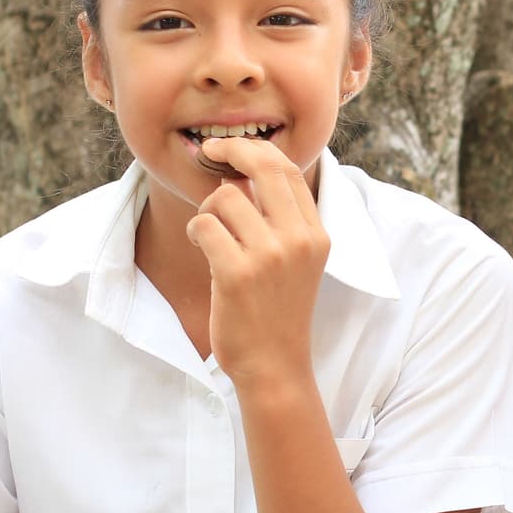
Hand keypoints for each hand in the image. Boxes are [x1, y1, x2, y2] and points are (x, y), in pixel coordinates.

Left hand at [185, 138, 329, 386]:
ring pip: (224, 197)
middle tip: (208, 152)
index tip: (231, 149)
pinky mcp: (237, 273)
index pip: (288, 170)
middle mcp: (299, 240)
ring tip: (210, 235)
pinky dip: (195, 232)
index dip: (255, 149)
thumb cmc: (278, 312)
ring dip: (207, 211)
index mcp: (317, 234)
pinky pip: (203, 225)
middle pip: (262, 166)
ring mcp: (270, 256)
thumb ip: (283, 222)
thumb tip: (243, 176)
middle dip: (230, 150)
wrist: (275, 364)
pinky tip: (201, 248)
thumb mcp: (298, 262)